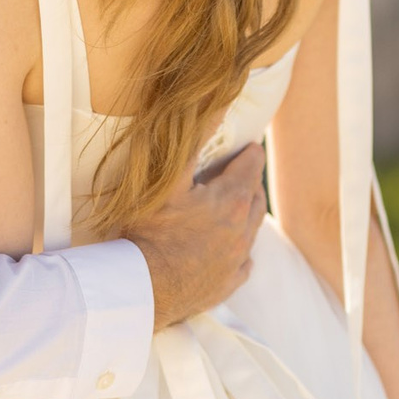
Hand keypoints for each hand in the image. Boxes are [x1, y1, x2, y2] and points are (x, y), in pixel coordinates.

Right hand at [123, 144, 265, 326]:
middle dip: (248, 183)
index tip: (246, 147)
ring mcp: (236, 261)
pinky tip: (227, 249)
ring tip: (230, 208)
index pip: (252, 166)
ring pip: (252, 230)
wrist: (141, 290)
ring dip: (245, 215)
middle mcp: (243, 231)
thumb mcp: (167, 182)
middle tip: (236, 174)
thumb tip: (214, 108)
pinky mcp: (227, 285)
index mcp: (232, 201)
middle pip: (256, 197)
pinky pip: (243, 264)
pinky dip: (238, 251)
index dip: (248, 153)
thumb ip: (193, 144)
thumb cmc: (149, 232)